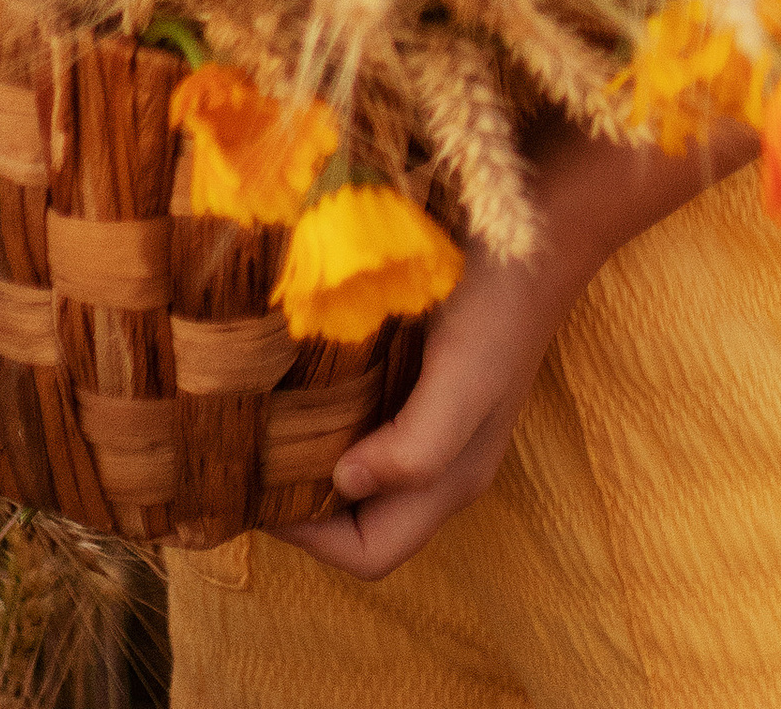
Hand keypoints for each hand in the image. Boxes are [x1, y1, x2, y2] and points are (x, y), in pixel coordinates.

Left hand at [284, 119, 748, 581]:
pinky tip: (291, 372)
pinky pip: (358, 414)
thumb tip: (344, 482)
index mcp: (450, 482)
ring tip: (256, 414)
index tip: (259, 487)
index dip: (311, 538)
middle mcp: (436, 462)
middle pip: (355, 518)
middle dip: (298, 499)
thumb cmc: (499, 309)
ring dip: (304, 453)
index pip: (369, 553)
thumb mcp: (464, 384)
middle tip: (244, 451)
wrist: (535, 228)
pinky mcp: (415, 373)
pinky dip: (320, 408)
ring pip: (352, 466)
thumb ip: (415, 449)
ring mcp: (426, 417)